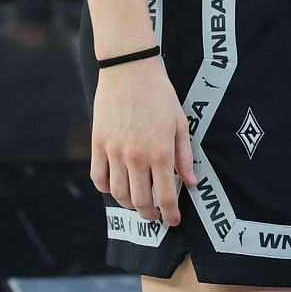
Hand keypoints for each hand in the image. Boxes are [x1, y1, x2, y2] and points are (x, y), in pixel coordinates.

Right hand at [89, 56, 197, 227]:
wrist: (130, 70)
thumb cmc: (160, 94)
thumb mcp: (180, 122)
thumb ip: (185, 155)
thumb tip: (192, 182)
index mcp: (161, 151)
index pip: (166, 195)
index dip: (170, 214)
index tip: (173, 221)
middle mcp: (136, 156)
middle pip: (140, 201)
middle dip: (150, 214)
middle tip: (156, 216)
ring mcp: (114, 151)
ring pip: (118, 194)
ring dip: (129, 205)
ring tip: (138, 204)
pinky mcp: (98, 144)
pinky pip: (99, 178)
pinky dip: (106, 189)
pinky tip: (116, 188)